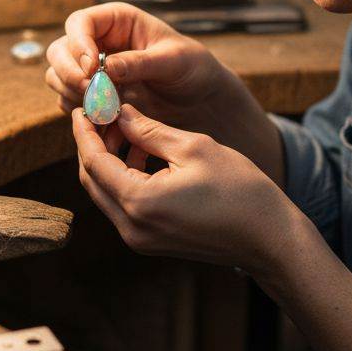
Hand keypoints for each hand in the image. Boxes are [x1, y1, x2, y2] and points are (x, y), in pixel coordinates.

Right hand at [46, 3, 229, 129]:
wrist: (200, 100)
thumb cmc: (193, 69)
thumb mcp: (175, 61)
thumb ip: (141, 62)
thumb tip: (106, 67)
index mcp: (117, 21)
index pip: (81, 22)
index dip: (79, 43)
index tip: (91, 68)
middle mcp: (98, 42)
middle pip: (60, 49)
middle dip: (69, 72)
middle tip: (89, 92)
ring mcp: (91, 70)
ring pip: (58, 76)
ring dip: (71, 93)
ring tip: (100, 108)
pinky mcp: (92, 96)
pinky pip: (68, 101)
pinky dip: (79, 112)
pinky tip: (103, 119)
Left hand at [71, 103, 291, 271]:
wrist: (269, 239)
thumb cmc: (240, 191)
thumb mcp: (193, 147)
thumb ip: (149, 130)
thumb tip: (119, 114)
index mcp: (139, 202)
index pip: (94, 162)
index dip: (85, 132)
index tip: (82, 108)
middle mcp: (131, 227)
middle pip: (92, 180)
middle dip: (93, 145)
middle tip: (102, 115)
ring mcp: (139, 239)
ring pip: (106, 193)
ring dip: (109, 160)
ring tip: (127, 129)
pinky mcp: (150, 242)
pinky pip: (124, 205)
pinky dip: (124, 178)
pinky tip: (143, 154)